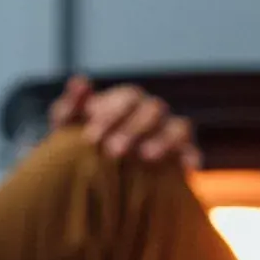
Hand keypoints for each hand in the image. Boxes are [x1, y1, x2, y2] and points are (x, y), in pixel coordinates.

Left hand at [49, 75, 201, 168]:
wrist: (91, 178)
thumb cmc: (79, 147)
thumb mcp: (67, 130)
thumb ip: (68, 107)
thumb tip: (78, 82)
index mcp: (126, 101)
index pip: (126, 98)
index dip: (110, 115)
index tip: (90, 138)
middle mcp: (152, 113)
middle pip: (153, 110)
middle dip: (133, 129)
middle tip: (113, 151)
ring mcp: (170, 132)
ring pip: (178, 127)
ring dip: (164, 140)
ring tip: (146, 157)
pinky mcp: (182, 155)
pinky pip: (192, 152)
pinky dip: (191, 157)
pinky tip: (185, 169)